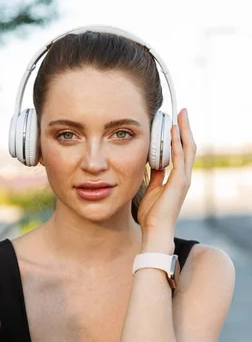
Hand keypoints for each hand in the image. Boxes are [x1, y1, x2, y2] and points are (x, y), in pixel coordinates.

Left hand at [136, 108, 196, 234]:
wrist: (155, 230)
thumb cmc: (152, 214)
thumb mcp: (152, 189)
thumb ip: (155, 176)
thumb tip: (154, 164)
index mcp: (178, 178)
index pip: (182, 151)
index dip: (180, 136)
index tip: (174, 122)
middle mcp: (184, 176)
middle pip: (188, 146)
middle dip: (185, 128)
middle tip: (181, 111)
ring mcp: (184, 179)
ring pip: (188, 149)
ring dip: (184, 131)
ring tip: (181, 115)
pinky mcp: (180, 182)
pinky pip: (180, 158)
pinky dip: (177, 144)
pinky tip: (173, 132)